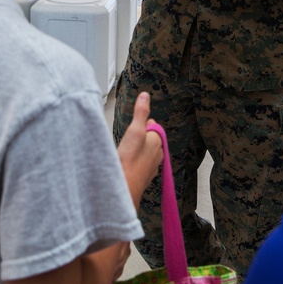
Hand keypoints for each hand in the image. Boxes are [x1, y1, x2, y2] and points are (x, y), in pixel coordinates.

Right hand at [117, 92, 162, 206]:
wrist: (124, 187)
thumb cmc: (130, 160)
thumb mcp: (134, 130)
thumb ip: (141, 112)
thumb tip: (145, 96)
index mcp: (157, 139)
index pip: (151, 125)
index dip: (139, 125)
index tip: (132, 129)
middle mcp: (158, 153)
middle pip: (148, 138)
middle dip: (138, 137)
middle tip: (126, 142)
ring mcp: (152, 166)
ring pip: (144, 152)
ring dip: (135, 151)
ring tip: (125, 153)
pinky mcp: (145, 176)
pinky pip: (140, 165)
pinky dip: (134, 163)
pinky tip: (126, 165)